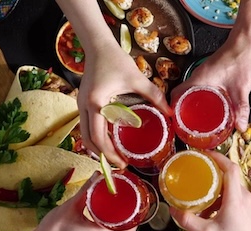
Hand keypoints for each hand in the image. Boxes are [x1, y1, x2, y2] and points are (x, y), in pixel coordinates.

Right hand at [31, 173, 133, 230]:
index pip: (129, 227)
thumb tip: (98, 175)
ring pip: (116, 230)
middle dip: (127, 212)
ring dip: (117, 217)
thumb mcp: (71, 207)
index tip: (133, 198)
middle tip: (124, 195)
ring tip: (115, 200)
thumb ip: (86, 190)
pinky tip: (104, 209)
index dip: (134, 213)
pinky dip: (109, 221)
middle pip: (125, 228)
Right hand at [78, 43, 170, 167]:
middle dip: (103, 155)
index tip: (122, 163)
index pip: (98, 137)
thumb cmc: (115, 59)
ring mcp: (81, 105)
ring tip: (114, 156)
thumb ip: (154, 95)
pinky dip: (96, 137)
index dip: (109, 153)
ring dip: (98, 148)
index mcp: (96, 103)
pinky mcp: (83, 103)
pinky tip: (109, 141)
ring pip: (85, 135)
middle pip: (89, 140)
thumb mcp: (137, 78)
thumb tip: (170, 111)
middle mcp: (84, 106)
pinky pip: (87, 126)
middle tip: (120, 165)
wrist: (97, 45)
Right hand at [169, 152, 250, 230]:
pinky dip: (223, 197)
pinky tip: (212, 210)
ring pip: (232, 186)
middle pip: (230, 175)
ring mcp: (249, 203)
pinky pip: (235, 196)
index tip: (205, 154)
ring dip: (218, 187)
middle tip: (199, 171)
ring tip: (202, 194)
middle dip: (214, 171)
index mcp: (235, 197)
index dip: (218, 157)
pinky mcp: (249, 210)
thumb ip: (188, 220)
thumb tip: (173, 210)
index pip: (230, 168)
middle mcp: (244, 196)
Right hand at [170, 44, 250, 131]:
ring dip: (191, 104)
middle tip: (186, 125)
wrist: (245, 43)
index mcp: (199, 79)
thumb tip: (240, 127)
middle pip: (181, 95)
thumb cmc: (240, 59)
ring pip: (191, 92)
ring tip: (196, 120)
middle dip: (182, 110)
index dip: (172, 108)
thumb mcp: (241, 89)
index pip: (176, 94)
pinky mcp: (210, 74)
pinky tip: (209, 108)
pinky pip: (199, 89)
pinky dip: (200, 99)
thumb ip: (241, 108)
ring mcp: (204, 74)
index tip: (175, 121)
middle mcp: (198, 76)